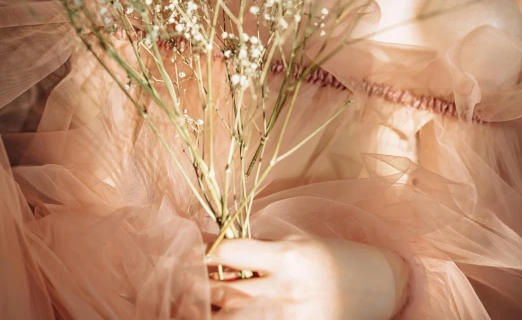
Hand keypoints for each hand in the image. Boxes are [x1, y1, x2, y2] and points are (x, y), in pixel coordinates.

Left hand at [207, 235, 408, 318]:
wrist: (381, 287)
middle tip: (175, 283)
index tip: (188, 251)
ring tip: (190, 305)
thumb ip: (260, 246)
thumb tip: (214, 245)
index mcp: (287, 257)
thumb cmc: (334, 259)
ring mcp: (289, 319)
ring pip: (231, 318)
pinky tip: (224, 315)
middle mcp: (285, 292)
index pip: (228, 253)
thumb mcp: (298, 243)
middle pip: (222, 292)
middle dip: (195, 287)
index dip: (202, 252)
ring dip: (209, 309)